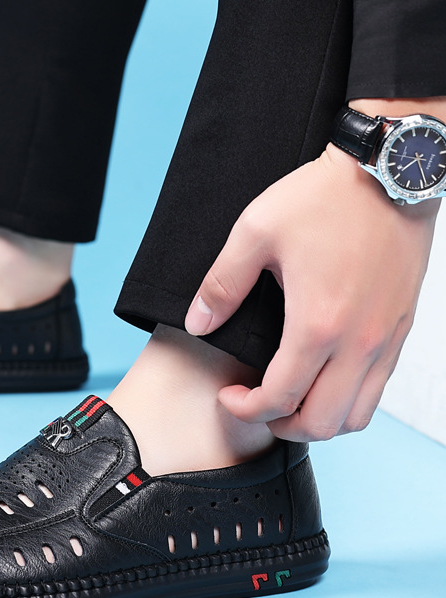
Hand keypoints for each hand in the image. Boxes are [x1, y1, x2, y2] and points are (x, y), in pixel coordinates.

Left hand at [184, 101, 441, 441]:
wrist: (388, 171)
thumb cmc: (321, 198)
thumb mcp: (255, 233)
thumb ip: (222, 285)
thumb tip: (197, 324)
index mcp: (317, 325)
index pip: (280, 399)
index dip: (246, 408)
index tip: (227, 394)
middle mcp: (359, 342)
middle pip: (323, 424)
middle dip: (281, 426)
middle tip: (256, 404)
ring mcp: (386, 338)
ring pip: (357, 414)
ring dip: (319, 419)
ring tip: (290, 397)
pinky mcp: (401, 327)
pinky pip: (378, 387)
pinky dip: (347, 398)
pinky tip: (323, 375)